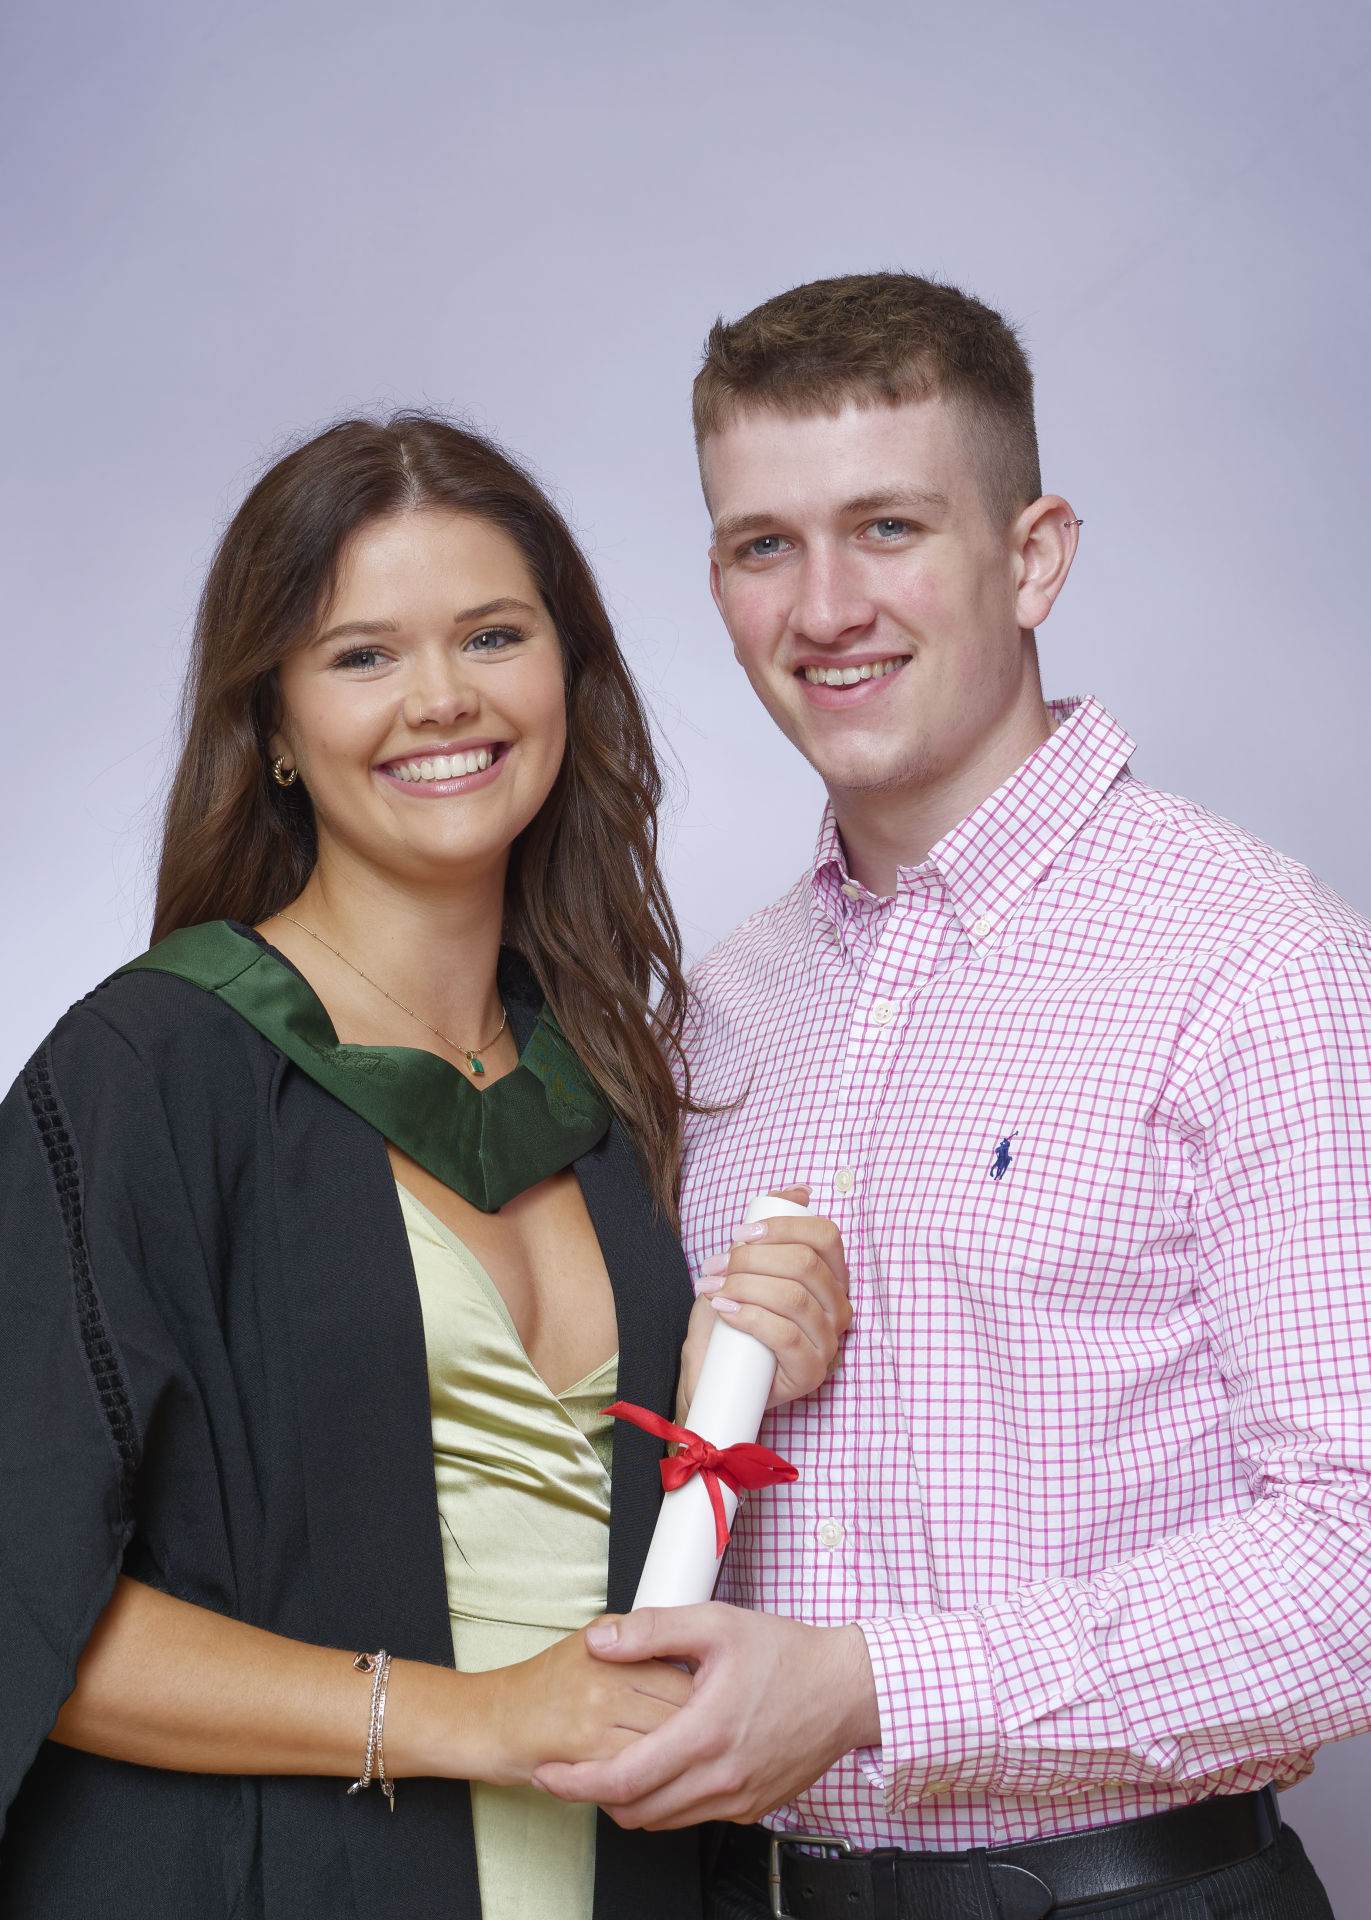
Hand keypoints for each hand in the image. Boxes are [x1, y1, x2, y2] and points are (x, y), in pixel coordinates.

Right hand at [457, 1620, 691, 1785]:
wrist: (492, 1720)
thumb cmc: (540, 1685)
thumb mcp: (587, 1642)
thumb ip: (632, 1639)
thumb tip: (680, 1646)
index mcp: (612, 1649)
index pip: (679, 1667)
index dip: (706, 1692)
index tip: (716, 1704)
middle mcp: (608, 1679)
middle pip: (681, 1705)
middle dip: (703, 1726)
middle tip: (713, 1736)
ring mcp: (599, 1719)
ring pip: (666, 1741)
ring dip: (684, 1755)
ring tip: (692, 1759)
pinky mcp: (588, 1757)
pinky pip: (639, 1771)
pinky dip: (656, 1778)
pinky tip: (661, 1777)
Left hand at [531, 1603, 877, 1826]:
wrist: (846, 1689)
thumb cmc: (787, 1655)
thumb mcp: (715, 1624)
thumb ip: (653, 1629)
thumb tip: (600, 1640)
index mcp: (705, 1735)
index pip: (623, 1779)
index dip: (576, 1782)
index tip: (549, 1773)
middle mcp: (721, 1777)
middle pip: (635, 1810)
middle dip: (595, 1794)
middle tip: (574, 1768)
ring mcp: (738, 1799)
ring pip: (663, 1820)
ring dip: (631, 1799)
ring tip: (616, 1763)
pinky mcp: (752, 1807)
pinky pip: (694, 1817)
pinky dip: (668, 1800)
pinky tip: (666, 1764)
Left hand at [679, 1186, 851, 1413]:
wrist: (713, 1378)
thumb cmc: (731, 1322)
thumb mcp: (747, 1269)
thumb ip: (771, 1230)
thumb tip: (800, 1190)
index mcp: (832, 1278)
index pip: (826, 1236)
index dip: (784, 1227)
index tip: (741, 1233)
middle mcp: (838, 1308)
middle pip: (804, 1264)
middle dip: (751, 1258)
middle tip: (715, 1265)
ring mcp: (829, 1343)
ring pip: (792, 1297)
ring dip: (744, 1285)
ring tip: (712, 1287)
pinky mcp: (811, 1372)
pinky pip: (784, 1334)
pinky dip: (748, 1315)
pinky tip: (724, 1309)